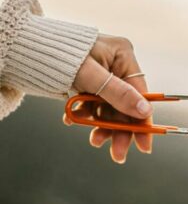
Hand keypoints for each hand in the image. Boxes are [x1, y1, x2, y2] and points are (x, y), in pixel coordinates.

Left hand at [67, 35, 151, 163]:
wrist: (27, 49)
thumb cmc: (59, 55)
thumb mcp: (90, 76)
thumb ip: (118, 93)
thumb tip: (144, 111)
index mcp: (123, 56)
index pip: (140, 93)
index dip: (142, 121)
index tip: (144, 145)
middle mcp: (116, 65)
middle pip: (126, 104)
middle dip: (121, 130)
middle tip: (118, 154)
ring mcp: (103, 75)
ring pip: (110, 108)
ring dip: (103, 126)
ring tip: (94, 141)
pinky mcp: (90, 83)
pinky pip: (95, 105)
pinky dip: (88, 116)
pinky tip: (74, 120)